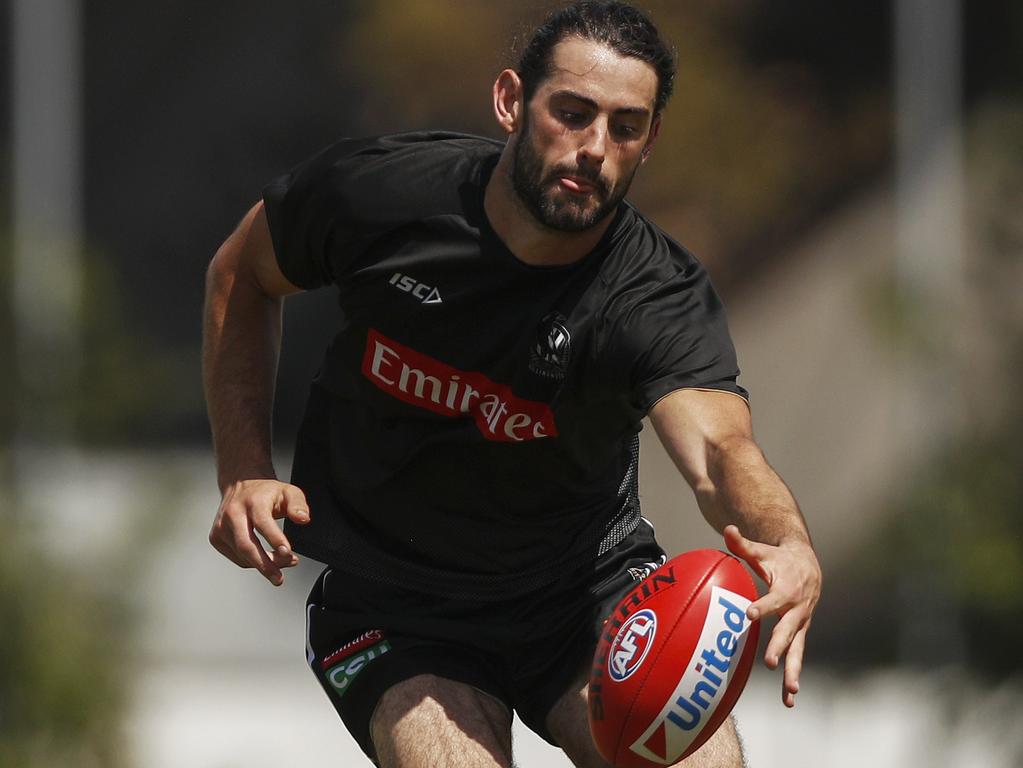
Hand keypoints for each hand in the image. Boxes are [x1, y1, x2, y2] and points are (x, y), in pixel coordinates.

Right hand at [209, 479, 310, 585]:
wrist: (239, 485)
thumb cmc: (264, 492)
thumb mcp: (288, 492)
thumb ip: (298, 505)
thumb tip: (303, 519)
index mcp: (252, 501)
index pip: (262, 523)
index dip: (275, 539)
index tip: (288, 552)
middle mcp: (233, 514)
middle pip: (246, 545)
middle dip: (264, 565)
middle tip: (279, 578)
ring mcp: (222, 527)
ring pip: (242, 555)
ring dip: (263, 565)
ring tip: (282, 564)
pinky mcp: (216, 537)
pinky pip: (237, 557)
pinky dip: (253, 563)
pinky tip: (267, 560)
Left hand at [724, 525, 820, 707]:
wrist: (808, 566)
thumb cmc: (778, 559)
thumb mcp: (762, 551)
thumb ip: (742, 544)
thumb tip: (727, 528)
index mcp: (786, 589)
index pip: (773, 600)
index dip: (763, 607)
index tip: (750, 615)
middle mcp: (797, 610)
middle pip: (787, 630)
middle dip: (779, 646)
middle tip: (770, 662)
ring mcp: (800, 624)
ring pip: (798, 650)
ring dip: (793, 671)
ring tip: (790, 692)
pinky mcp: (800, 633)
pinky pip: (798, 656)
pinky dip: (794, 676)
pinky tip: (789, 699)